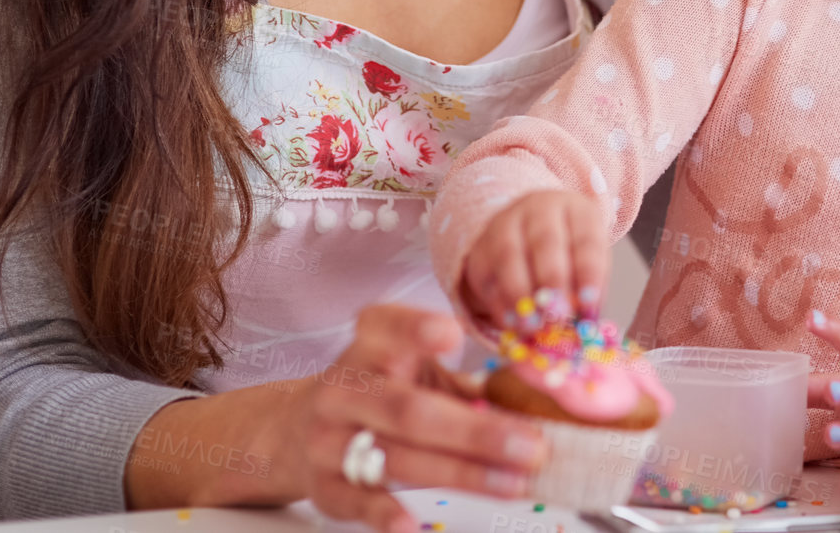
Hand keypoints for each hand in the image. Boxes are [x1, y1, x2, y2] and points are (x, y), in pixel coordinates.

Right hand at [295, 304, 548, 532]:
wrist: (295, 430)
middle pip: (410, 409)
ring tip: (513, 482)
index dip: (416, 329)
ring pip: (396, 457)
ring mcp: (329, 439)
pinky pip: (356, 500)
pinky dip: (384, 513)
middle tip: (531, 446)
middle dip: (475, 431)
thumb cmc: (382, 392)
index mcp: (369, 345)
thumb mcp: (416, 371)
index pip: (385, 327)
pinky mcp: (324, 486)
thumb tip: (544, 399)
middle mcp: (344, 388)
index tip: (454, 335)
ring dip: (461, 473)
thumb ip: (466, 382)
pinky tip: (412, 523)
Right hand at [461, 189, 608, 330]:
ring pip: (509, 255)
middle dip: (552, 281)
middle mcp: (540, 210)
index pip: (585, 239)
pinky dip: (498, 302)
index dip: (588, 272)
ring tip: (532, 326)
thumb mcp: (586, 263)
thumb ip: (587, 291)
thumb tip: (586, 322)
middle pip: (545, 241)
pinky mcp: (481, 246)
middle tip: (558, 316)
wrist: (527, 233)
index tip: (589, 302)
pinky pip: (487, 274)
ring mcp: (506, 223)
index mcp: (576, 211)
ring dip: (521, 294)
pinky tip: (511, 324)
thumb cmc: (568, 253)